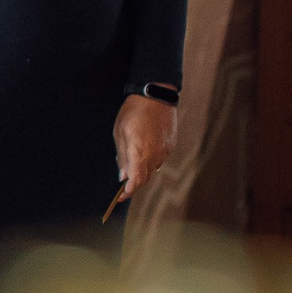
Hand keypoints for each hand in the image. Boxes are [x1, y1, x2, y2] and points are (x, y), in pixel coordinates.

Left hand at [108, 93, 178, 212]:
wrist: (156, 96)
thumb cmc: (133, 112)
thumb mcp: (120, 133)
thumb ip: (122, 157)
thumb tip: (122, 176)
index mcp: (140, 152)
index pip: (136, 181)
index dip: (128, 192)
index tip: (120, 197)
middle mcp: (155, 155)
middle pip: (145, 178)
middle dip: (134, 183)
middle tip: (122, 185)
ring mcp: (165, 151)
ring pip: (153, 170)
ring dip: (142, 172)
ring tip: (131, 167)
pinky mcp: (171, 145)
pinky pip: (159, 160)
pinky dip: (150, 162)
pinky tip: (142, 155)